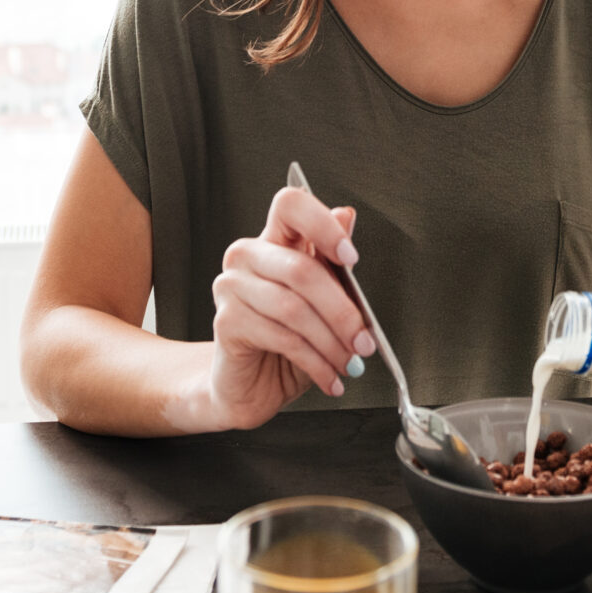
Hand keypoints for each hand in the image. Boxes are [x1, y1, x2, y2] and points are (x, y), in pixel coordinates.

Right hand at [195, 186, 378, 431]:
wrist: (251, 387)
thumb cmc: (287, 344)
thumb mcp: (322, 305)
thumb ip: (333, 264)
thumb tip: (346, 216)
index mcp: (274, 241)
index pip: (291, 205)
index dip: (322, 225)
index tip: (350, 257)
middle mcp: (248, 256)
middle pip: (302, 269)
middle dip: (343, 312)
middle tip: (366, 342)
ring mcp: (231, 286)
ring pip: (294, 309)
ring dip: (332, 344)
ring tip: (350, 364)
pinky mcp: (226, 321)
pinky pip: (282, 338)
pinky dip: (315, 363)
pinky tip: (329, 377)